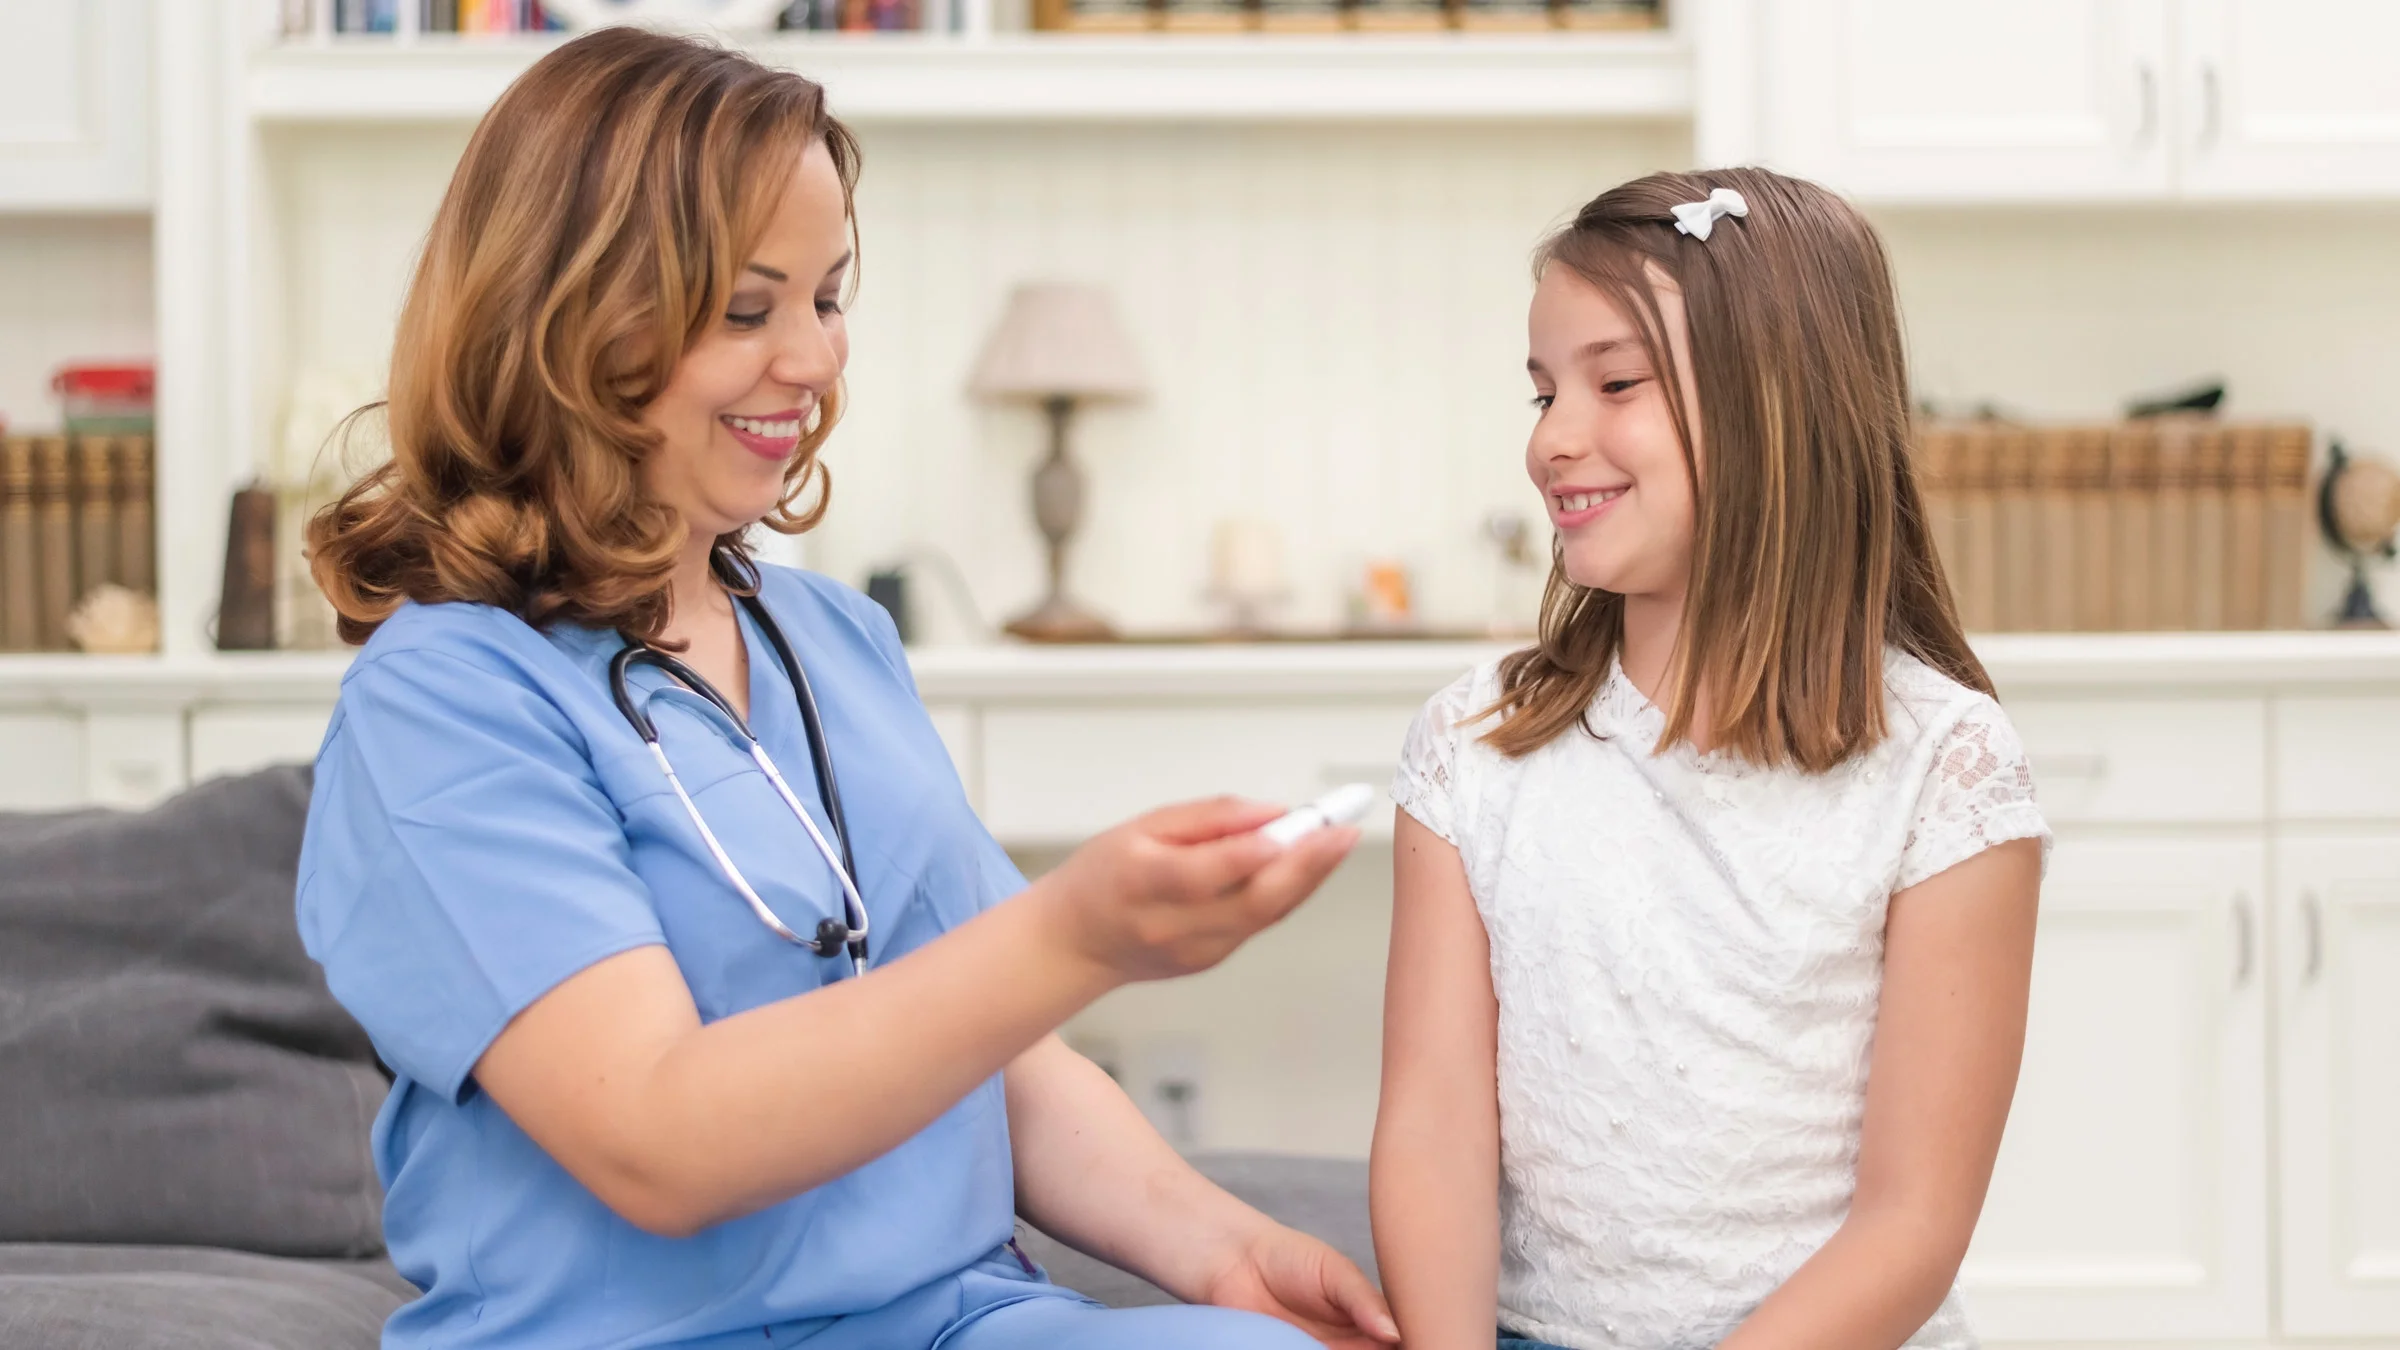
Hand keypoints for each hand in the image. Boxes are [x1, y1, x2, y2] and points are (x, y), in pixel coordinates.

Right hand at [1031, 796, 1359, 984]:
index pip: (1207, 871)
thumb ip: (1207, 819)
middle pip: (1252, 900)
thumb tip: (1270, 813)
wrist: (1074, 944)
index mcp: (1144, 883)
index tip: (1299, 824)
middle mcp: (1172, 925)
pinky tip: (1308, 865)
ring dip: (1308, 878)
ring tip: (1338, 839)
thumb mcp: (1141, 827)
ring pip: (1265, 915)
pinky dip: (1286, 893)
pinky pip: (1258, 924)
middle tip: (1342, 831)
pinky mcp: (1210, 961)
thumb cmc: (1104, 874)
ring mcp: (1195, 951)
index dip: (1257, 850)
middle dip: (1305, 865)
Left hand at [1201, 1221, 1400, 1348]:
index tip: (1417, 1347)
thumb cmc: (1289, 1258)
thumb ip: (1365, 1300)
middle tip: (1363, 1347)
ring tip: (1330, 1347)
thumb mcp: (1335, 1272)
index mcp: (1369, 1324)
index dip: (1413, 1346)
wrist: (1233, 1263)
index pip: (1400, 1345)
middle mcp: (1350, 1348)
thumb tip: (1395, 1334)